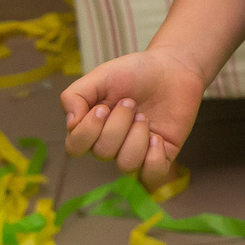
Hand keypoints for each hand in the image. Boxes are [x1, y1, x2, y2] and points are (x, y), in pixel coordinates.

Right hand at [60, 48, 207, 185]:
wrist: (173, 67)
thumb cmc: (135, 72)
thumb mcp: (100, 76)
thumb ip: (75, 96)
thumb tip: (70, 124)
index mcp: (93, 128)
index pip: (75, 148)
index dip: (88, 131)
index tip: (104, 107)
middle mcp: (112, 145)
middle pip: (103, 152)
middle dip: (119, 124)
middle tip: (131, 102)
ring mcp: (137, 152)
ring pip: (126, 164)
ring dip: (137, 136)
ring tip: (145, 116)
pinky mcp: (161, 155)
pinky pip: (152, 177)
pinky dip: (154, 160)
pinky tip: (158, 138)